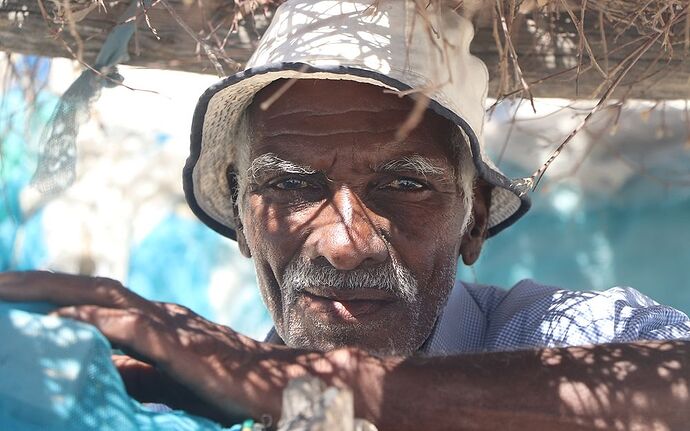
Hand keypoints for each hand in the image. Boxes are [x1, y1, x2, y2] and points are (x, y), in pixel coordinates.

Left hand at [0, 271, 277, 423]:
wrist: (286, 385)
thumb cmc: (229, 385)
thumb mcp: (169, 380)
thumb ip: (131, 371)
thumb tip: (89, 367)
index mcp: (155, 322)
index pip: (93, 300)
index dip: (49, 293)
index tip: (8, 295)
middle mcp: (159, 314)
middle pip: (88, 289)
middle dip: (36, 283)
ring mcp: (171, 327)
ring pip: (101, 299)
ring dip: (49, 293)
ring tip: (2, 290)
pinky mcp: (183, 348)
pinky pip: (129, 330)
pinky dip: (89, 324)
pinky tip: (55, 326)